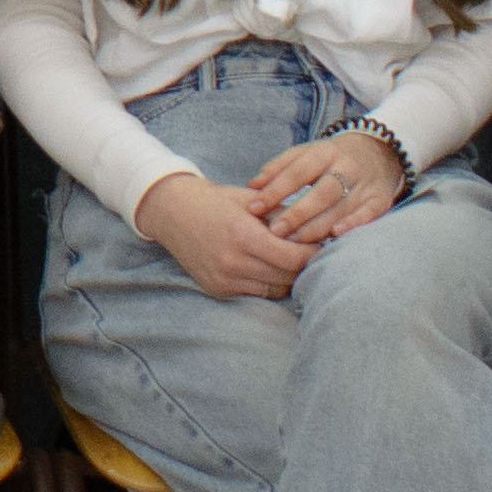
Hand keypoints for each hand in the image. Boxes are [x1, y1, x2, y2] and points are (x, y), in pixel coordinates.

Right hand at [136, 164, 311, 303]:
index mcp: (243, 235)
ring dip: (287, 276)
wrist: (171, 212)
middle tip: (310, 251)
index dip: (313, 253)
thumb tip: (318, 228)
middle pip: (287, 276)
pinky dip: (267, 282)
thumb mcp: (249, 199)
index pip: (294, 258)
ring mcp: (224, 279)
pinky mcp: (218, 289)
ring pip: (275, 289)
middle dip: (303, 265)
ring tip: (288, 259)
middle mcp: (233, 262)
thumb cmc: (214, 200)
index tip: (321, 243)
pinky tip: (267, 266)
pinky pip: (256, 292)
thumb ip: (282, 214)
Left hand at [246, 127, 405, 247]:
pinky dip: (352, 224)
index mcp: (324, 152)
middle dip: (297, 213)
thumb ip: (278, 168)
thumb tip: (252, 186)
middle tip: (275, 231)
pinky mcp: (380, 200)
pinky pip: (368, 214)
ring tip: (295, 241)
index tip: (255, 207)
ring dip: (318, 225)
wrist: (377, 151)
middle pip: (321, 192)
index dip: (276, 190)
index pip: (297, 171)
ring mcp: (365, 184)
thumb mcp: (305, 153)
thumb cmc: (330, 158)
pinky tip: (334, 235)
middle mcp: (346, 167)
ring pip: (341, 206)